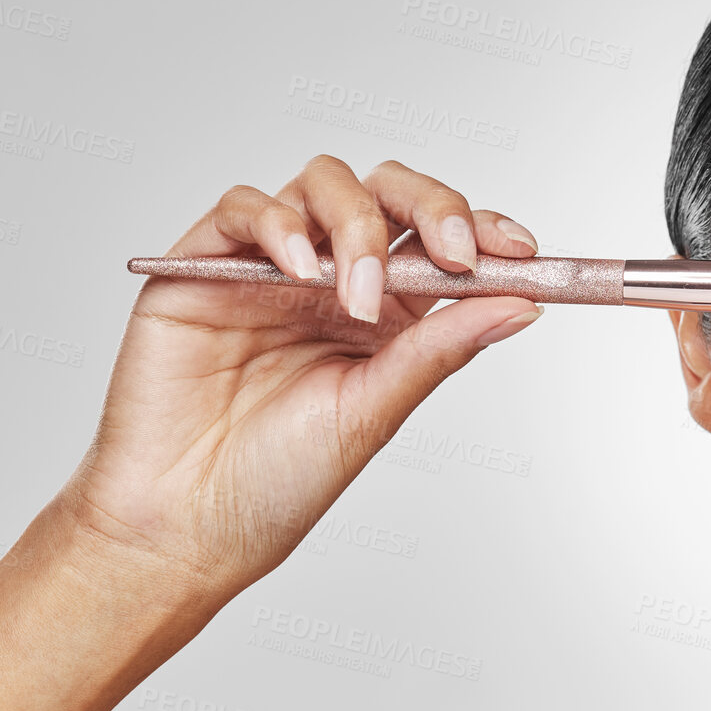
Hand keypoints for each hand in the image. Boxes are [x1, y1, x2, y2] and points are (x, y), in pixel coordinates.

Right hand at [56, 154, 543, 600]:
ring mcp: (268, 267)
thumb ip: (441, 349)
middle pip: (388, 193)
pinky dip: (277, 225)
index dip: (483, 230)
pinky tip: (300, 271)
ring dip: (358, 226)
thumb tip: (522, 304)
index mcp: (386, 314)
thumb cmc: (276, 483)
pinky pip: (241, 208)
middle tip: (454, 254)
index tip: (522, 251)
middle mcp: (331, 280)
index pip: (439, 243)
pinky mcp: (203, 267)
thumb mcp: (377, 412)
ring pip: (324, 184)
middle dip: (432, 207)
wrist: (188, 526)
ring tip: (358, 298)